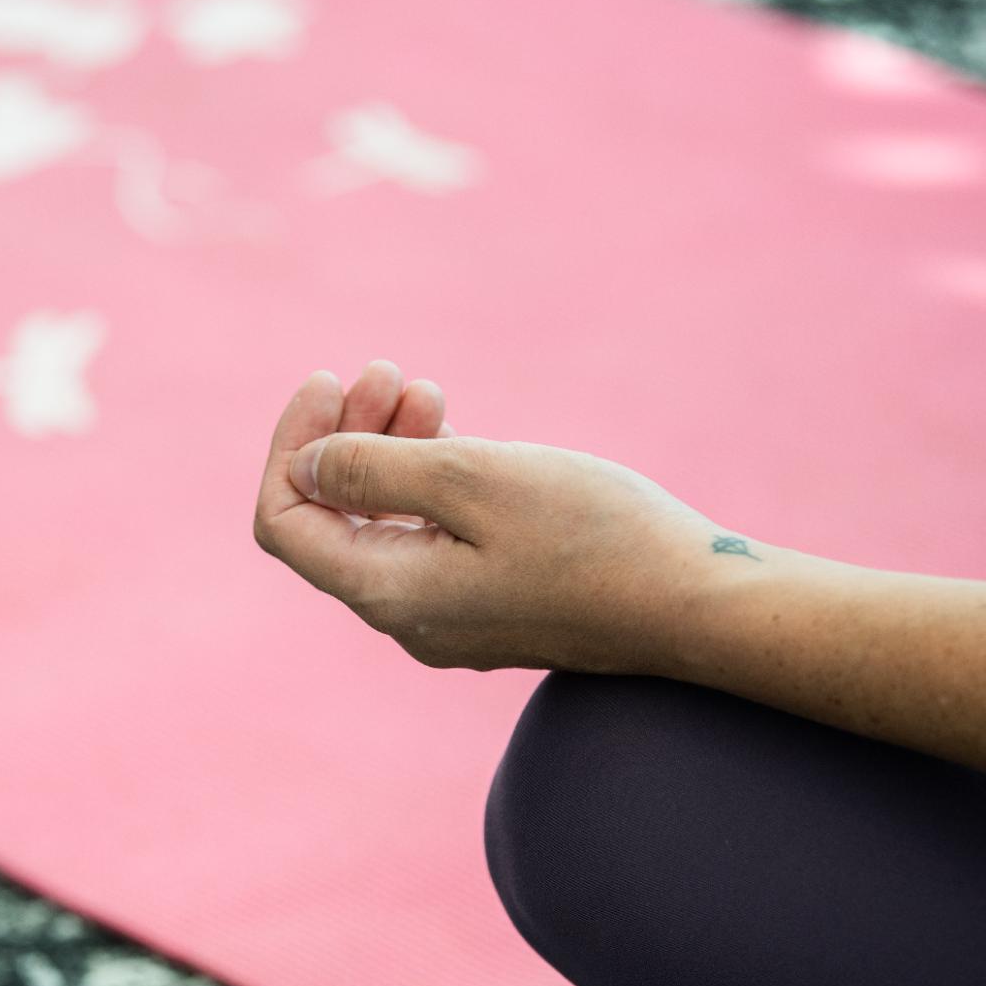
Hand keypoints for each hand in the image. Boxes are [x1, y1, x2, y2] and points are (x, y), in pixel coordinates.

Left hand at [252, 363, 726, 672]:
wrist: (698, 603)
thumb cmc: (593, 535)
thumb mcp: (472, 479)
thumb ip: (375, 469)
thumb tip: (307, 467)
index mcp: (388, 592)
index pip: (287, 522)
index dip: (293, 445)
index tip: (329, 381)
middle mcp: (407, 617)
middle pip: (333, 518)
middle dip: (345, 433)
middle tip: (389, 369)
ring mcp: (450, 615)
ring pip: (385, 521)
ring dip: (389, 447)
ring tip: (423, 386)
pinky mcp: (491, 601)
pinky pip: (430, 536)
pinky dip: (430, 478)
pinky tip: (453, 427)